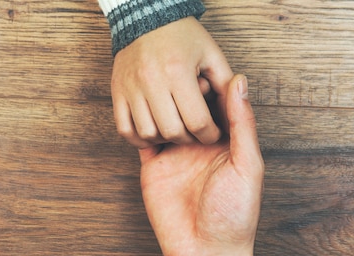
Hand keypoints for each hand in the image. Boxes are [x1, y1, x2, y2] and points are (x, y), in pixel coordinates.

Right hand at [111, 17, 233, 147]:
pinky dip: (139, 137)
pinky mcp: (117, 93)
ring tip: (174, 130)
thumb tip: (235, 111)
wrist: (146, 17)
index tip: (213, 132)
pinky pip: (125, 129)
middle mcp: (152, 81)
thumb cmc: (182, 36)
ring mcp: (131, 88)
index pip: (197, 121)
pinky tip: (153, 132)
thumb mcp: (211, 54)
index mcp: (178, 71)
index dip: (210, 134)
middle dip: (188, 138)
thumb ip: (225, 84)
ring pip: (148, 133)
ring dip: (164, 138)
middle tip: (194, 132)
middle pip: (172, 131)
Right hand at [139, 75, 262, 255]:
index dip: (211, 84)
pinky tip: (141, 110)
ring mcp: (175, 155)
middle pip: (188, 106)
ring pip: (165, 117)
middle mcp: (200, 145)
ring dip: (160, 102)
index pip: (217, 103)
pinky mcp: (153, 168)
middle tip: (177, 75)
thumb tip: (239, 82)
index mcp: (226, 142)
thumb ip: (243, 124)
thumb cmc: (235, 216)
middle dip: (182, 90)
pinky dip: (141, 125)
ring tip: (159, 90)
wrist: (206, 255)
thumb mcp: (247, 165)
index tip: (204, 69)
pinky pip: (144, 139)